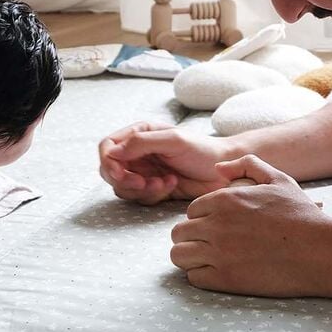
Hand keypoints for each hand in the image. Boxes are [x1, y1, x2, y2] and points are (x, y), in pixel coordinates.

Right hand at [99, 122, 239, 203]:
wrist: (224, 170)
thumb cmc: (203, 149)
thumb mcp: (173, 140)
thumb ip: (141, 143)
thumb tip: (113, 153)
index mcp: (139, 133)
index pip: (107, 146)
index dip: (109, 162)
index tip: (121, 174)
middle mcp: (138, 152)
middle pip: (110, 170)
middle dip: (125, 180)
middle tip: (145, 183)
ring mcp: (144, 171)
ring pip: (123, 187)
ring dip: (142, 189)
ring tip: (166, 183)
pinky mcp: (152, 188)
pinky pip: (139, 197)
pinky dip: (153, 195)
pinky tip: (172, 185)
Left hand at [170, 155, 331, 296]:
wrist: (321, 251)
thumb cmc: (301, 215)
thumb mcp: (278, 179)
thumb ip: (246, 166)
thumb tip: (218, 168)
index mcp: (224, 200)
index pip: (190, 211)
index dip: (202, 220)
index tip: (217, 228)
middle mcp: (216, 225)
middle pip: (178, 233)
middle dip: (191, 238)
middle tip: (210, 245)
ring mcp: (218, 254)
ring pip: (178, 256)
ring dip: (190, 257)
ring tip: (209, 260)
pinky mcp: (225, 279)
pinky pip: (193, 278)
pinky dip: (202, 276)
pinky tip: (219, 273)